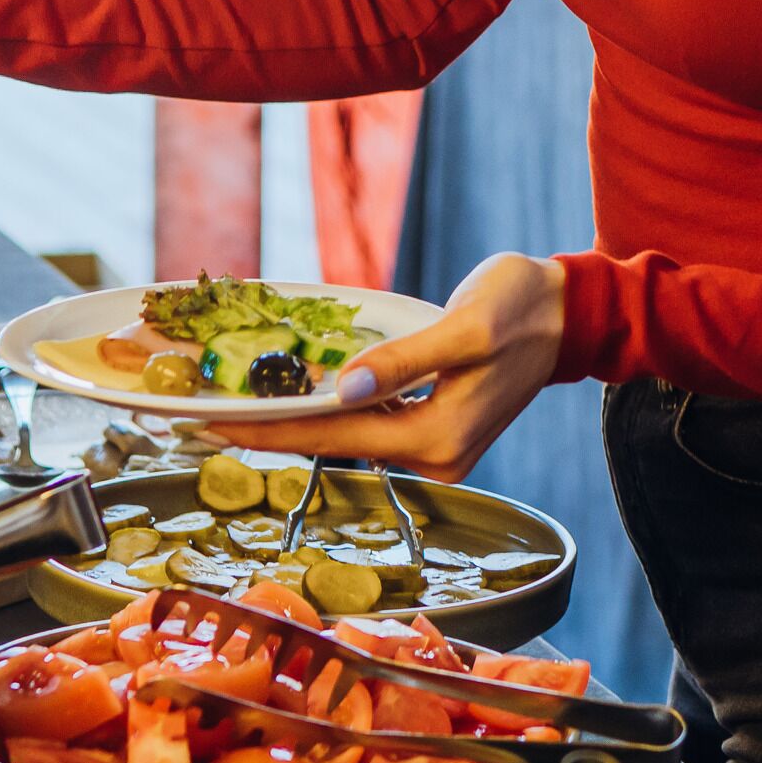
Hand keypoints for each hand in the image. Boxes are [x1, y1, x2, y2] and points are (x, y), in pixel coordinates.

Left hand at [204, 251, 564, 480]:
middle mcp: (434, 455)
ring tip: (224, 410)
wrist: (567, 313)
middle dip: (264, 432)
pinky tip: (285, 399)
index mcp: (439, 437)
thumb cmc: (522, 307)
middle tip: (193, 420)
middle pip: (330, 443)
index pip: (334, 436)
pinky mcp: (431, 427)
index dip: (268, 431)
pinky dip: (323, 411)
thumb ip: (403, 363)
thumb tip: (342, 390)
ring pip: (344, 436)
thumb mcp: (465, 328)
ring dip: (289, 423)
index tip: (209, 425)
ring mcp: (434, 447)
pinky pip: (364, 423)